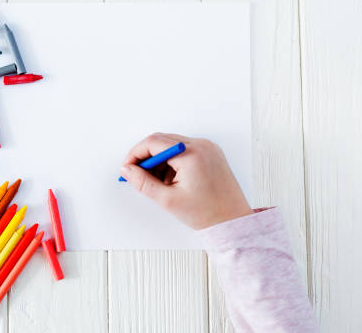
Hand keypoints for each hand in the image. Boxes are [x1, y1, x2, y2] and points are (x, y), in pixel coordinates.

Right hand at [120, 133, 252, 229]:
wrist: (234, 221)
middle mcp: (201, 145)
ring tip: (159, 183)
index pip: (153, 143)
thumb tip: (127, 170)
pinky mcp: (211, 153)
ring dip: (159, 160)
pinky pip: (184, 150)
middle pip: (162, 141)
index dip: (135, 154)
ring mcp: (208, 148)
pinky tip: (172, 180)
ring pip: (172, 145)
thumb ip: (143, 183)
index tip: (128, 167)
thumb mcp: (168, 200)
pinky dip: (172, 161)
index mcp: (191, 154)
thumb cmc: (208, 213)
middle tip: (138, 175)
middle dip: (146, 157)